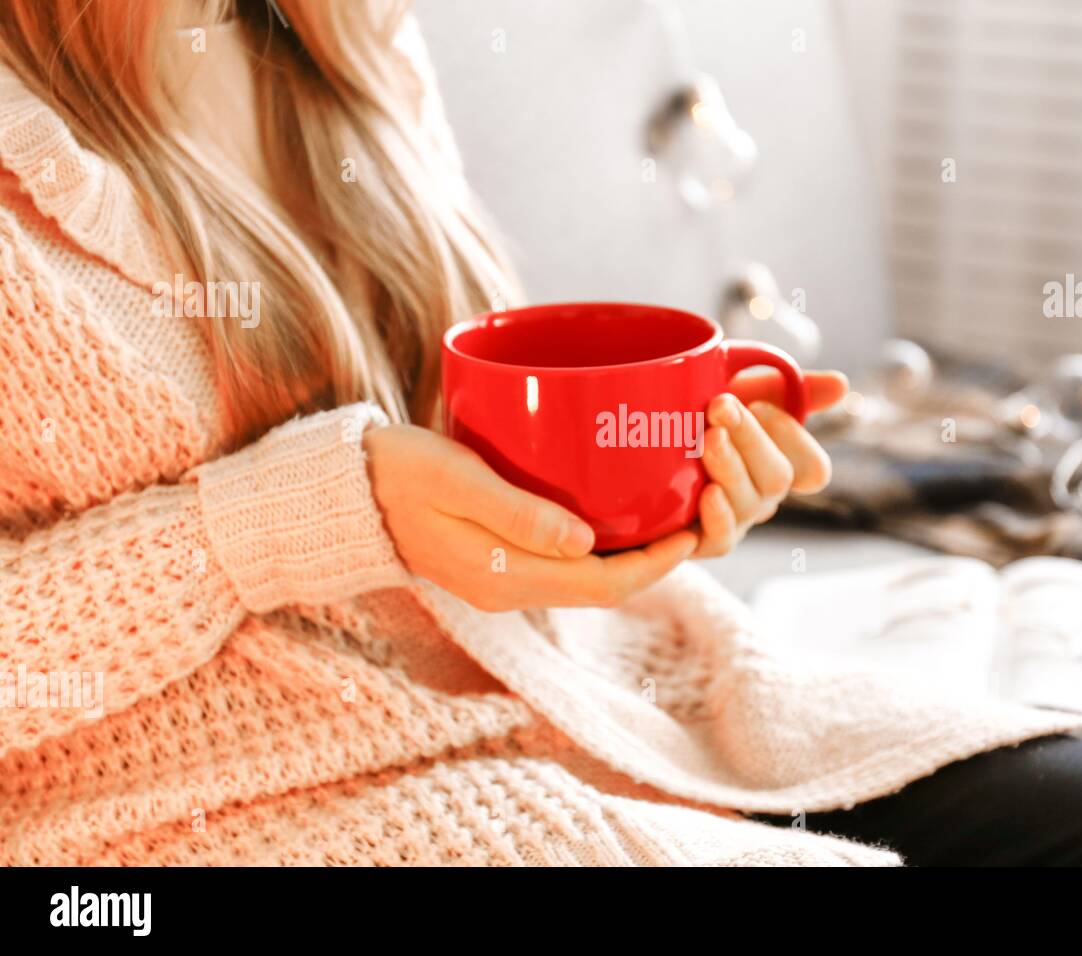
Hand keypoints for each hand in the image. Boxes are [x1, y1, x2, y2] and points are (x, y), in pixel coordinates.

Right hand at [364, 425, 697, 610]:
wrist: (344, 491)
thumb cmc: (397, 472)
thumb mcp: (456, 481)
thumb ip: (517, 514)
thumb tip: (585, 541)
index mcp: (503, 575)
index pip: (601, 585)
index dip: (654, 564)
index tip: (691, 530)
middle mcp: (508, 588)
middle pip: (601, 587)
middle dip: (652, 561)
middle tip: (692, 517)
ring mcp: (501, 579)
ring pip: (583, 578)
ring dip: (627, 554)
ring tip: (663, 513)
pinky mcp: (495, 560)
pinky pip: (561, 563)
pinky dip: (596, 544)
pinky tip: (611, 511)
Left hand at [693, 369, 846, 557]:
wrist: (639, 441)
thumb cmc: (694, 412)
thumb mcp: (736, 389)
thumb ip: (787, 386)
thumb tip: (841, 385)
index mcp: (777, 462)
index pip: (813, 466)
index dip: (794, 438)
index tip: (759, 404)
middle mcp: (761, 496)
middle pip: (777, 478)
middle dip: (751, 439)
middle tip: (720, 406)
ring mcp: (734, 520)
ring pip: (749, 504)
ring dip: (731, 468)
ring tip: (708, 439)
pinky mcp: (701, 542)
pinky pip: (722, 541)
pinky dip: (718, 517)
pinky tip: (705, 493)